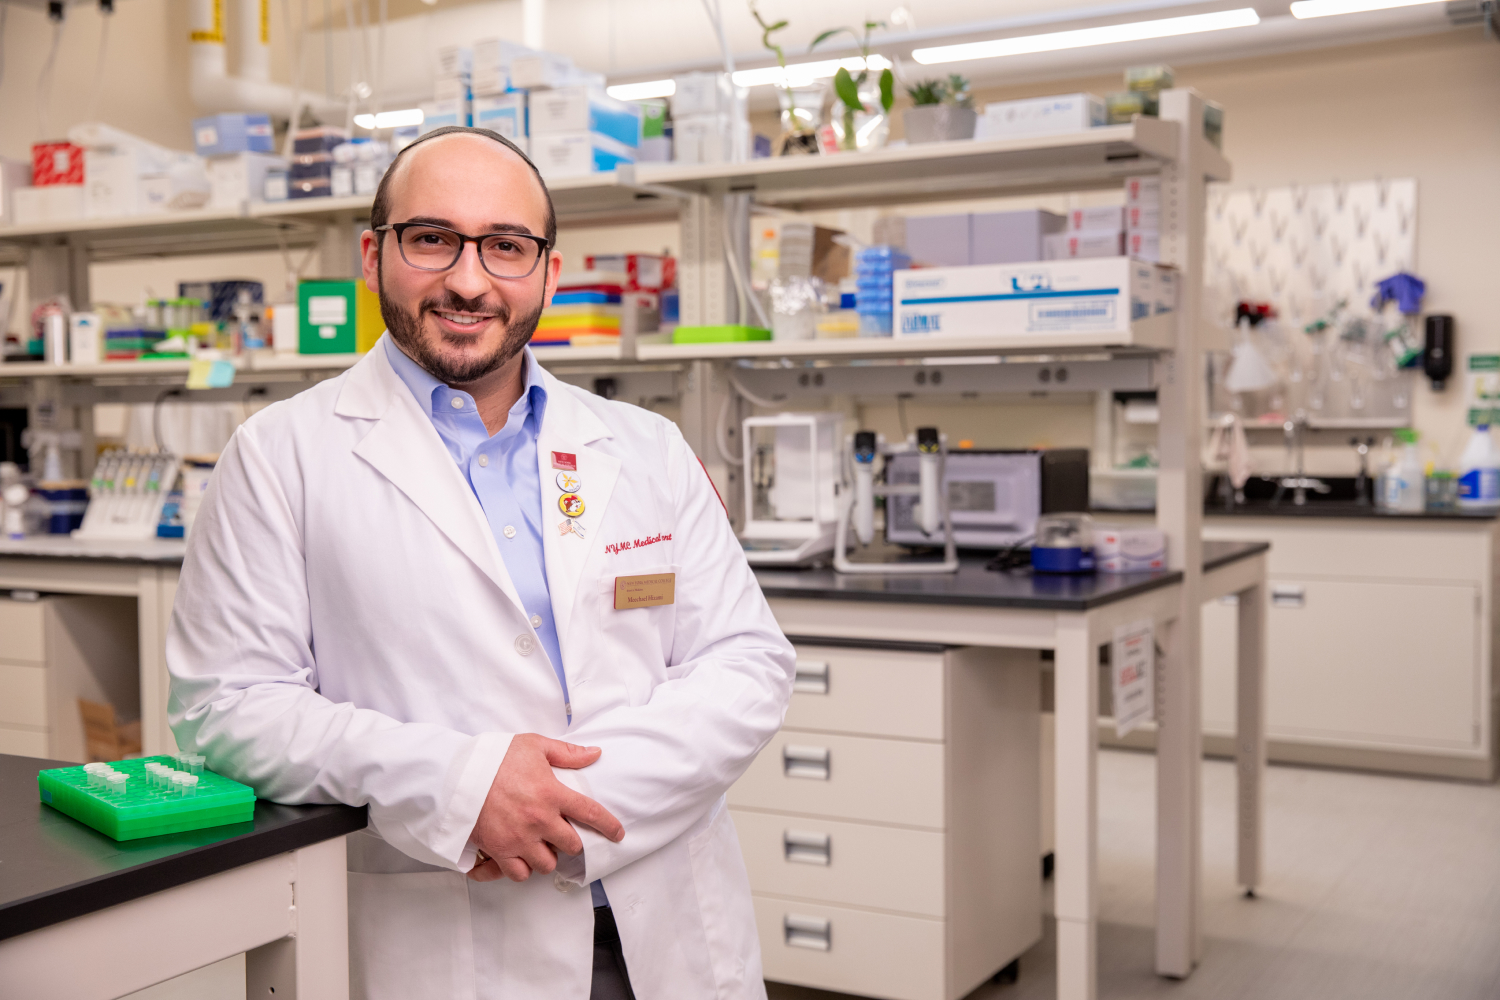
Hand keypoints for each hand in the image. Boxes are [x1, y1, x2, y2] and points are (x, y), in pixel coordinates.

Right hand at [467, 733, 623, 882]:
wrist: (457, 775)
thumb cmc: (495, 758)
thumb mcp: (534, 746)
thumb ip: (566, 753)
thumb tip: (594, 754)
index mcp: (551, 793)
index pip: (590, 813)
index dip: (608, 826)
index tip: (617, 834)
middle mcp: (539, 820)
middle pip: (571, 845)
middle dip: (571, 841)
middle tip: (562, 833)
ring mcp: (519, 839)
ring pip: (546, 863)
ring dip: (548, 856)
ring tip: (541, 845)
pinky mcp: (499, 851)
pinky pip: (519, 874)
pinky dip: (523, 868)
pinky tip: (522, 857)